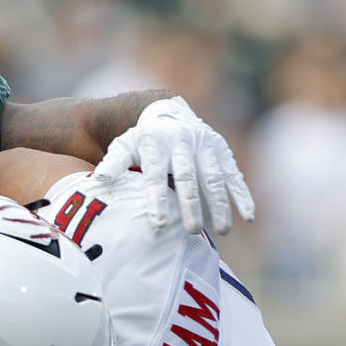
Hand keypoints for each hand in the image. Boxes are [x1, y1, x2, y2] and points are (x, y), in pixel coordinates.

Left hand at [93, 96, 254, 233]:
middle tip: (193, 231)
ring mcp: (205, 145)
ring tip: (222, 230)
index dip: (157, 199)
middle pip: (187, 177)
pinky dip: (241, 194)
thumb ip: (112, 163)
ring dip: (219, 203)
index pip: (155, 175)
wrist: (167, 113)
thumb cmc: (141, 141)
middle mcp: (182, 142)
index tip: (159, 224)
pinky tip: (247, 216)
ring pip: (213, 176)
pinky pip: (233, 174)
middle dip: (191, 204)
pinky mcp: (222, 151)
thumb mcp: (123, 146)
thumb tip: (98, 179)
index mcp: (155, 143)